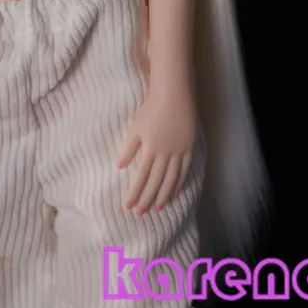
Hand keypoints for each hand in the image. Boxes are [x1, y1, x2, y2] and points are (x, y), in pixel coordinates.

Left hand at [116, 85, 196, 213]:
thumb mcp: (136, 127)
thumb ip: (128, 148)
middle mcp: (164, 153)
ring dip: (162, 194)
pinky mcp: (188, 147)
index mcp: (149, 149)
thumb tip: (119, 166)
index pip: (140, 176)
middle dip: (146, 198)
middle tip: (140, 213)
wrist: (173, 94)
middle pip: (155, 181)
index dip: (135, 192)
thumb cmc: (151, 108)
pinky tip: (174, 191)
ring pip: (170, 179)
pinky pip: (184, 169)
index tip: (128, 206)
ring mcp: (178, 151)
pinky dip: (179, 181)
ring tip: (157, 208)